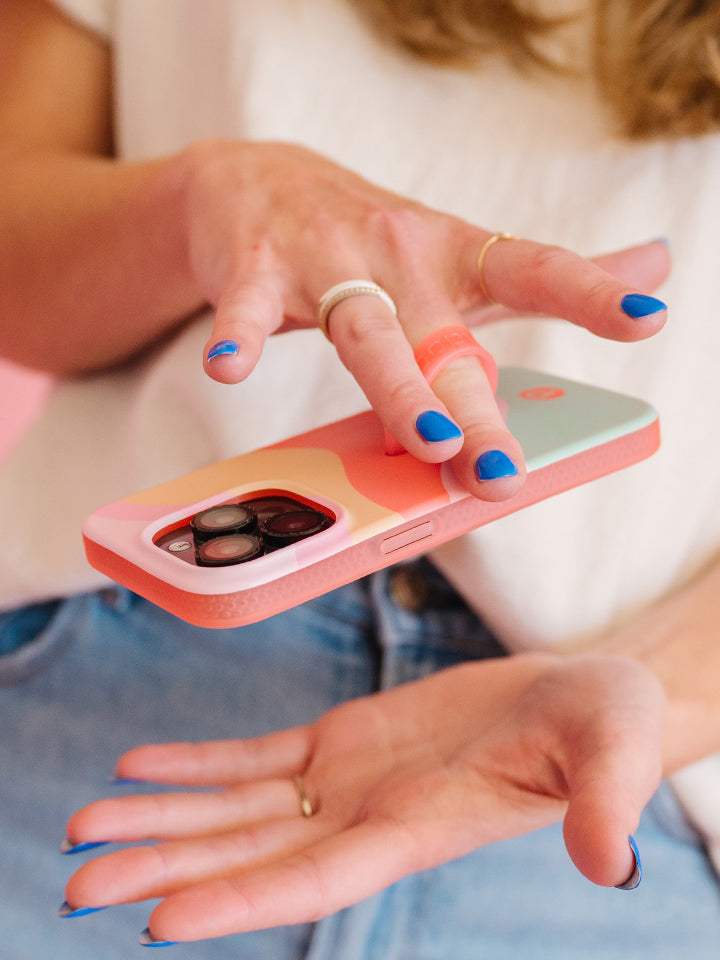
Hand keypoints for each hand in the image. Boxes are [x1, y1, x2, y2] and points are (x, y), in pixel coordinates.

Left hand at [62, 653, 664, 943]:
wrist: (580, 701)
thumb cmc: (606, 728)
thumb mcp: (615, 753)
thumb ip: (606, 803)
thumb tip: (611, 863)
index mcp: (420, 831)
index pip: (318, 880)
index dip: (242, 900)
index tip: (158, 920)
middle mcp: (369, 820)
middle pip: (252, 854)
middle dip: (166, 868)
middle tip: (76, 883)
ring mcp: (349, 781)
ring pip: (239, 807)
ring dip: (164, 818)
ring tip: (85, 826)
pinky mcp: (344, 740)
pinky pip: (258, 757)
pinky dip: (200, 763)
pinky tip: (144, 765)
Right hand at [180, 140, 669, 499]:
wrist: (257, 178)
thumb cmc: (374, 240)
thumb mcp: (465, 253)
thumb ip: (552, 273)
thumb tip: (657, 264)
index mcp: (454, 256)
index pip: (532, 268)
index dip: (589, 292)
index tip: (646, 315)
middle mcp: (398, 254)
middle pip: (442, 336)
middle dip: (473, 403)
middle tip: (501, 470)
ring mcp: (325, 258)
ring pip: (364, 329)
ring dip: (394, 383)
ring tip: (424, 435)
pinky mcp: (256, 266)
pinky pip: (248, 308)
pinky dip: (240, 336)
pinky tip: (230, 368)